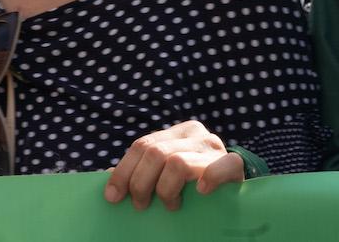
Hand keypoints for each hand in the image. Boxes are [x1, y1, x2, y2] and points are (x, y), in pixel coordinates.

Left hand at [104, 120, 244, 210]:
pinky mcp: (233, 163)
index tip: (113, 197)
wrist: (233, 192)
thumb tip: (106, 177)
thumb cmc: (192, 184)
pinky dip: (207, 179)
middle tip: (140, 206)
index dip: (123, 171)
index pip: (143, 144)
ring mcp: (215, 147)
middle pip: (156, 153)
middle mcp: (197, 134)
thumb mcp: (164, 173)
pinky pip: (218, 167)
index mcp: (178, 132)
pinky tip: (200, 193)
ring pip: (177, 162)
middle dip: (140, 184)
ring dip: (166, 190)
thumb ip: (141, 171)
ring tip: (170, 205)